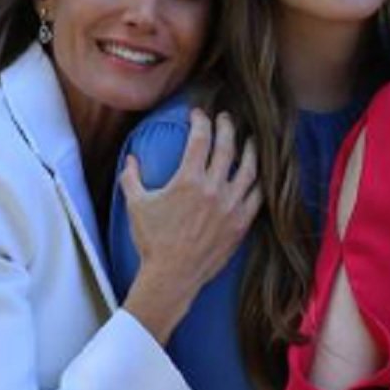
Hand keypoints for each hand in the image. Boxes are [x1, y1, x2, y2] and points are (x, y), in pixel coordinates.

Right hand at [120, 110, 259, 343]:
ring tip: (249, 140)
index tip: (198, 114)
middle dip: (227, 127)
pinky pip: (257, 197)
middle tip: (226, 118)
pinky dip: (259, 182)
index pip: (200, 139)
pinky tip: (258, 175)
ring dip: (250, 150)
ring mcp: (231, 207)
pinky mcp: (241, 224)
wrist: (172, 276)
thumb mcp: (136, 205)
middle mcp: (214, 189)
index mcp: (188, 180)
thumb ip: (131, 178)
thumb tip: (130, 159)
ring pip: (249, 169)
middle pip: (227, 147)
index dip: (201, 121)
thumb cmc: (152, 241)